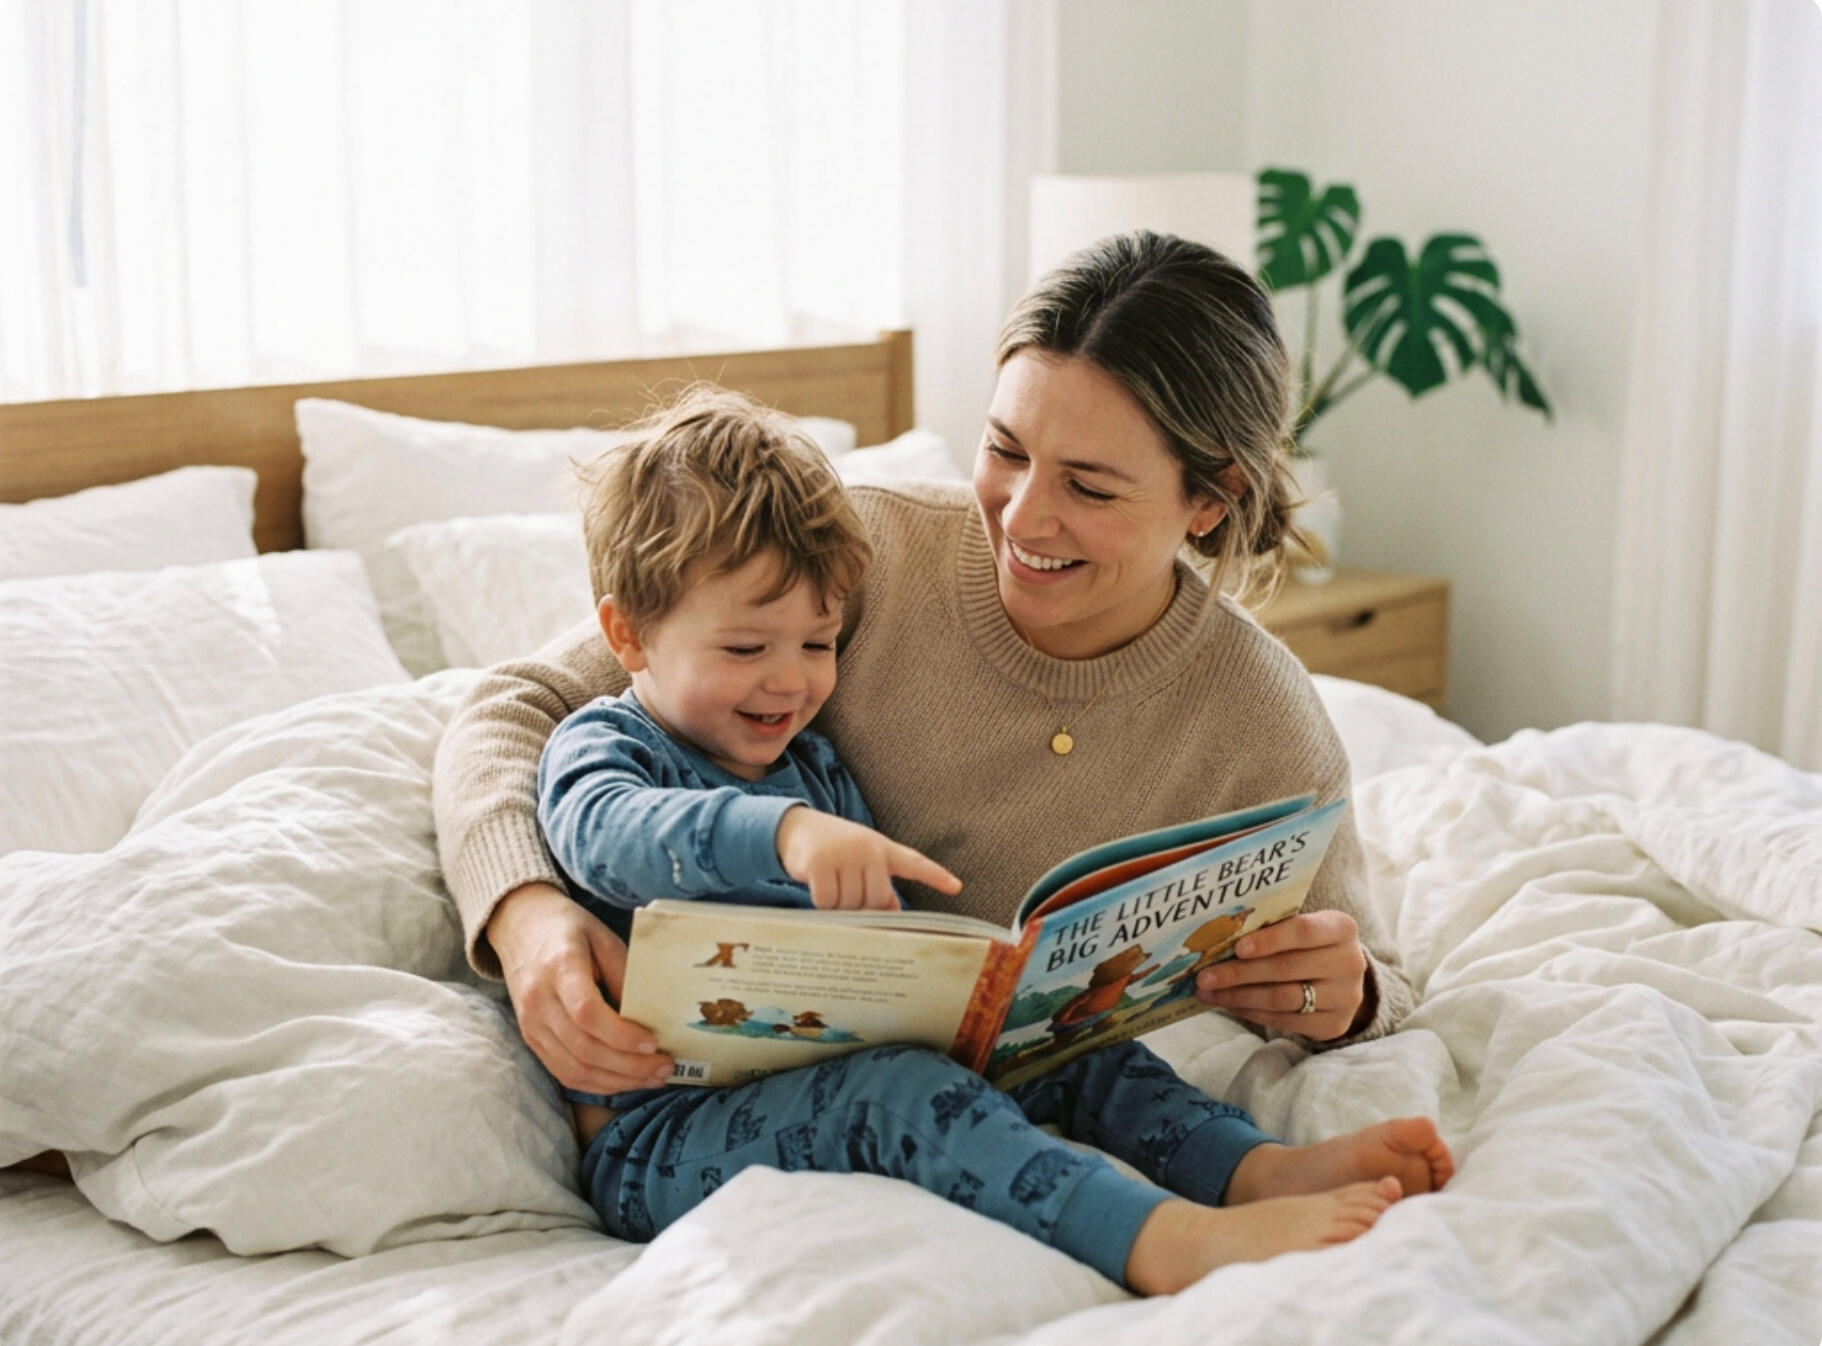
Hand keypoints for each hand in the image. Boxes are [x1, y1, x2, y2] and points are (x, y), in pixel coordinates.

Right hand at [487, 882, 674, 1092]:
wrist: (520, 927)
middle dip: (629, 1066)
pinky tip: (624, 1080)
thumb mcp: (603, 938)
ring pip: (574, 1069)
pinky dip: (597, 1083)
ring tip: (652, 1078)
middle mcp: (539, 1000)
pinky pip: (563, 1073)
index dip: (621, 1035)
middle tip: (665, 1067)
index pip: (586, 1012)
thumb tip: (648, 1019)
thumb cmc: (568, 929)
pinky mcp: (531, 1039)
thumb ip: (624, 975)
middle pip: (583, 1049)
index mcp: (559, 967)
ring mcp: (531, 1024)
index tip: (653, 1043)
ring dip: (617, 1081)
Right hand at [775, 807, 962, 909]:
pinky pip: (827, 902)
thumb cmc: (835, 851)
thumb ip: (879, 885)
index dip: (936, 876)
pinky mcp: (819, 863)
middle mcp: (867, 849)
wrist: (796, 828)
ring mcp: (844, 854)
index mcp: (883, 849)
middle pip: (876, 900)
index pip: (914, 863)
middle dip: (862, 907)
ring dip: (839, 907)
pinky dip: (822, 905)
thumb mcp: (861, 861)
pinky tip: (817, 888)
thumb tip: (892, 914)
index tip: (956, 887)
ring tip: (831, 887)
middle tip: (847, 896)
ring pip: (851, 904)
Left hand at [1194, 910, 1373, 1041]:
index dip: (1269, 940)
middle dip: (1239, 973)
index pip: (1303, 932)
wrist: (1341, 979)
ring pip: (1282, 998)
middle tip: (1204, 977)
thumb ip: (1271, 928)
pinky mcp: (1334, 1025)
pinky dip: (1251, 1012)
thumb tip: (1217, 939)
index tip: (1236, 947)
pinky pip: (1284, 1020)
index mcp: (1342, 929)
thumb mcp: (1300, 927)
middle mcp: (1350, 963)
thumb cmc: (1308, 945)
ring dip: (1238, 996)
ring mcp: (1345, 998)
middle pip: (1286, 969)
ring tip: (1208, 992)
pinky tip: (1229, 1005)